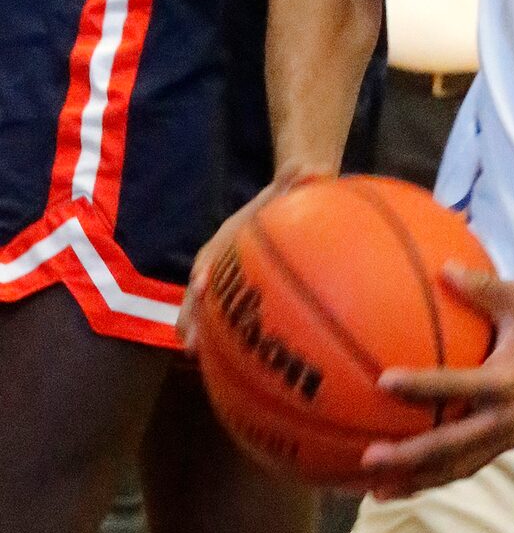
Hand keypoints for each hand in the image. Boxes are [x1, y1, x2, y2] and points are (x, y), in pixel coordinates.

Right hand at [178, 177, 316, 353]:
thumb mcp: (292, 186)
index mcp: (230, 235)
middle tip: (187, 340)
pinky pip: (221, 314)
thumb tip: (307, 170)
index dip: (206, 268)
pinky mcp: (236, 292)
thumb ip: (296, 179)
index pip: (212, 252)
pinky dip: (217, 334)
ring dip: (196, 327)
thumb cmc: (288, 197)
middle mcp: (220, 259)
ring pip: (204, 304)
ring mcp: (225, 277)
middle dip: (191, 311)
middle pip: (199, 285)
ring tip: (191, 353)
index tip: (200, 285)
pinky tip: (221, 362)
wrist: (288, 201)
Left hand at [360, 268, 513, 497]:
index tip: (383, 382)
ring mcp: (506, 438)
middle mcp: (503, 418)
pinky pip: (465, 467)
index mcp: (504, 380)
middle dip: (408, 457)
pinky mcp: (505, 446)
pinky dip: (435, 478)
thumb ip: (481, 286)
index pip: (455, 386)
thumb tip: (441, 268)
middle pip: (449, 447)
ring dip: (416, 480)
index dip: (419, 386)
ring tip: (376, 491)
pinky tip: (405, 483)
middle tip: (368, 459)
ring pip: (455, 468)